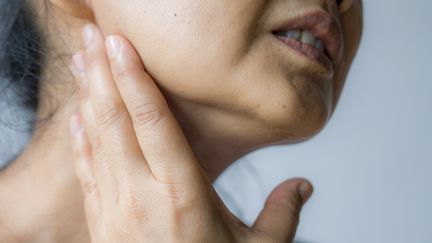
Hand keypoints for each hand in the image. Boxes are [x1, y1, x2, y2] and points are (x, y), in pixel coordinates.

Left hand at [69, 23, 312, 242]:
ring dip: (88, 95)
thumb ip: (284, 216)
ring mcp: (116, 209)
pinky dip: (79, 137)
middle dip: (103, 73)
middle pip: (117, 122)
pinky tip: (76, 114)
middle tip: (95, 35)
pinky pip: (86, 169)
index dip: (135, 80)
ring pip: (96, 139)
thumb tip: (306, 187)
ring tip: (82, 57)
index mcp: (183, 196)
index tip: (121, 46)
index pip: (153, 124)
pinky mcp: (102, 221)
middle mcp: (142, 196)